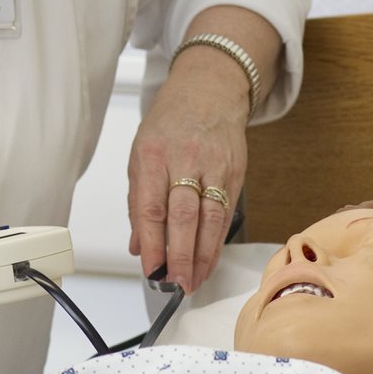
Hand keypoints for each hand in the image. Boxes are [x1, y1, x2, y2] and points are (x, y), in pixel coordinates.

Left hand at [126, 53, 247, 291]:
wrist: (209, 90)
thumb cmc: (170, 123)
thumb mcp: (141, 153)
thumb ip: (138, 201)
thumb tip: (139, 246)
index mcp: (153, 154)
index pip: (151, 206)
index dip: (153, 242)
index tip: (151, 269)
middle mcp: (185, 159)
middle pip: (183, 215)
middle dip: (180, 255)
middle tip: (176, 283)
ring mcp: (213, 166)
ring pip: (210, 218)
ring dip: (202, 256)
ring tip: (194, 280)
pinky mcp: (234, 173)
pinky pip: (226, 214)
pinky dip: (217, 242)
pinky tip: (209, 261)